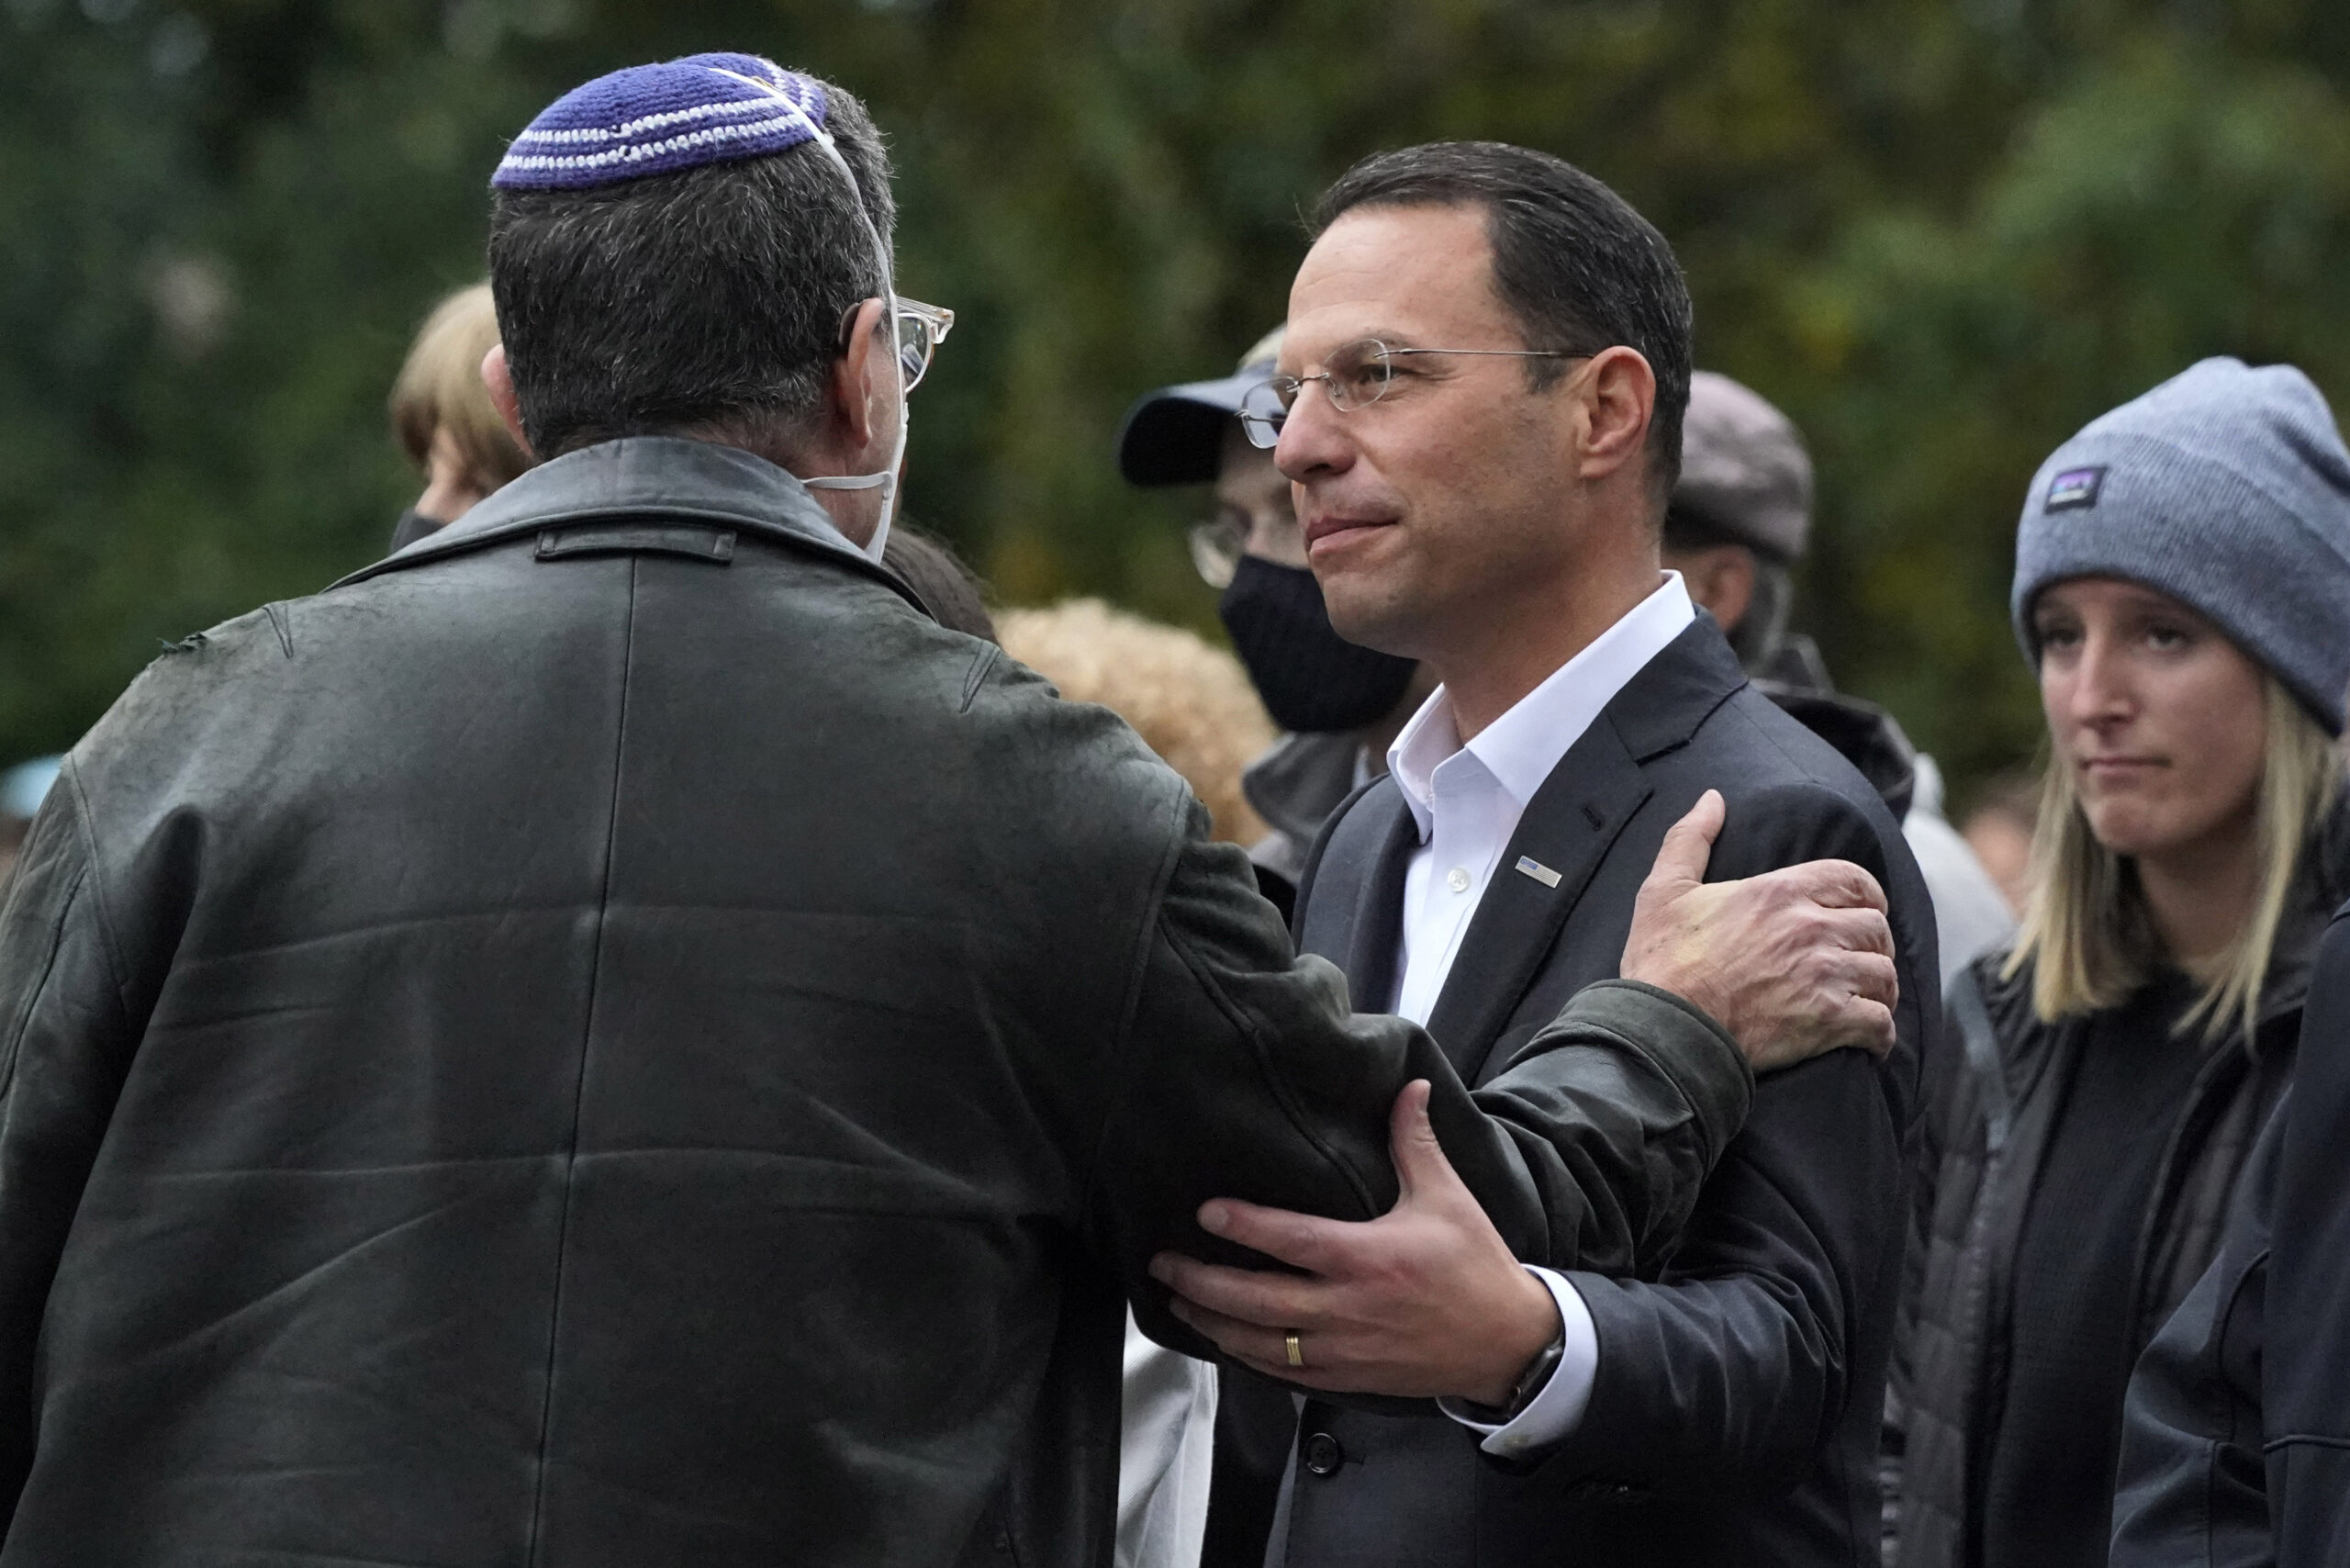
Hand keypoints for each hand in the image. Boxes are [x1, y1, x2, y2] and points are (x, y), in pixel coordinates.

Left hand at [1149, 1081, 1558, 1404]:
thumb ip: (1415, 1142)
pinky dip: (1247, 1358)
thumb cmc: (1474, 1266)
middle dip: (1201, 1282)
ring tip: (1176, 1301)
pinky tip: (1223, 1341)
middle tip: (1161, 1264)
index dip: (1244, 1226)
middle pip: (1257, 1300)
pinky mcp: (1347, 1379)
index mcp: (1368, 1258)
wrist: (1506, 1344)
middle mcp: (1347, 1308)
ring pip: (1260, 1343)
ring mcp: (1343, 1350)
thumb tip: (1407, 1085)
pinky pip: (1284, 1373)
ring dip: (1213, 1323)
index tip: (1203, 1211)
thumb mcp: (1448, 1198)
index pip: (1291, 1240)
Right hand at [1620, 789, 1898, 1068]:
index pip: (1854, 880)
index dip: (1868, 895)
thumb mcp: (1664, 890)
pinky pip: (1881, 1024)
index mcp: (1779, 891)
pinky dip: (1881, 1033)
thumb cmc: (1661, 961)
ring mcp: (1823, 975)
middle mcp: (1810, 927)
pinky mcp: (1828, 1021)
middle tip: (1862, 961)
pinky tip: (1870, 1039)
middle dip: (1875, 945)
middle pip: (1877, 928)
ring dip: (1880, 990)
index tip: (1866, 910)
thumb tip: (1711, 799)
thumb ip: (1690, 839)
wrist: (1663, 1028)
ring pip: (1884, 975)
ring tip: (1868, 1001)